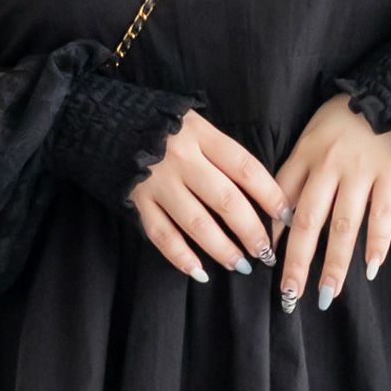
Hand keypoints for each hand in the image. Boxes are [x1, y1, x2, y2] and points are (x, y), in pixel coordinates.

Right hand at [128, 109, 291, 281]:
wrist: (104, 118)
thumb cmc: (162, 123)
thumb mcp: (195, 123)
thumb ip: (221, 151)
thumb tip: (260, 188)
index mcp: (202, 135)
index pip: (245, 168)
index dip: (269, 194)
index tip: (286, 216)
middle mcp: (182, 159)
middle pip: (225, 200)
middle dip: (250, 230)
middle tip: (266, 252)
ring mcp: (158, 181)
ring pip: (196, 222)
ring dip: (221, 249)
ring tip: (240, 265)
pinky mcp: (137, 199)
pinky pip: (161, 234)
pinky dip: (180, 256)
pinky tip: (199, 271)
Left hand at [269, 92, 390, 312]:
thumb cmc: (346, 116)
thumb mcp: (312, 134)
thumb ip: (297, 170)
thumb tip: (280, 217)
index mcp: (307, 154)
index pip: (283, 198)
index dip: (272, 231)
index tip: (265, 261)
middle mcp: (331, 166)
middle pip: (309, 220)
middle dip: (298, 261)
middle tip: (289, 296)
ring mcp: (363, 172)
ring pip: (345, 226)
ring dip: (335, 263)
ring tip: (327, 293)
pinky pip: (384, 216)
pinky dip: (378, 243)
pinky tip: (371, 268)